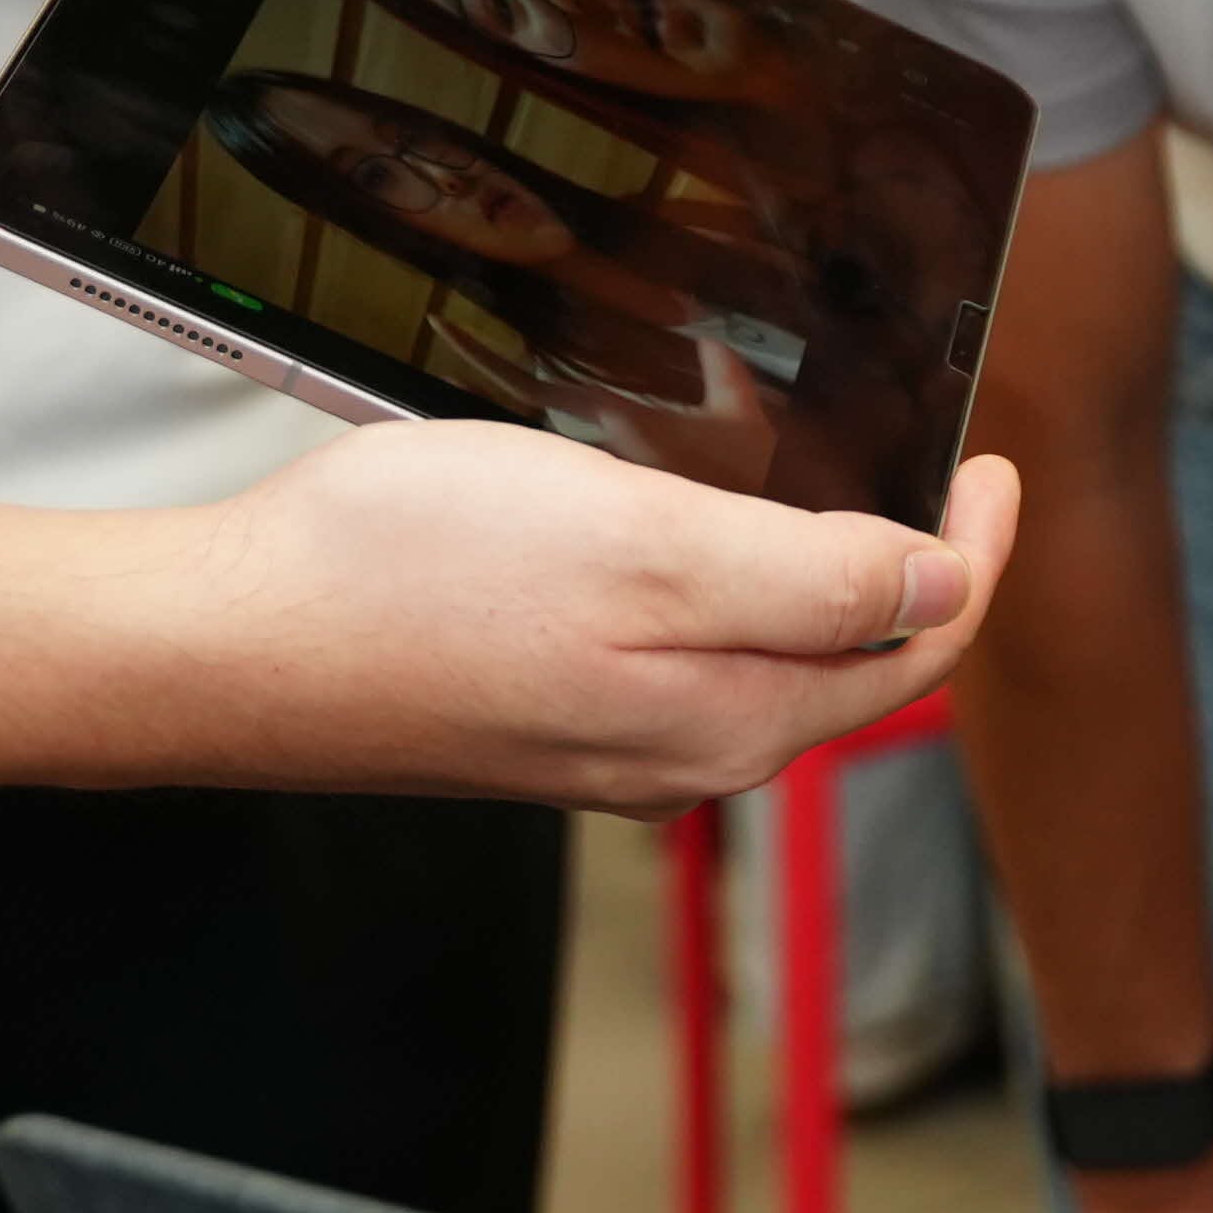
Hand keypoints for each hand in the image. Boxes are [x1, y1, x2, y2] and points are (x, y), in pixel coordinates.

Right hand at [169, 425, 1016, 815]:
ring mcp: (605, 745)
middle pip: (852, 661)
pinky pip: (678, 655)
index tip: (991, 462)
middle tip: (929, 457)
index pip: (919, 646)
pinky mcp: (536, 720)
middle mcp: (683, 755)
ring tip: (830, 477)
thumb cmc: (414, 579)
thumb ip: (808, 579)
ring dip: (818, 574)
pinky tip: (696, 530)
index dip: (976, 553)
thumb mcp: (646, 548)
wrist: (221, 645)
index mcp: (735, 720)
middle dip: (913, 564)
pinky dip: (724, 588)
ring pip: (764, 658)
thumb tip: (945, 588)